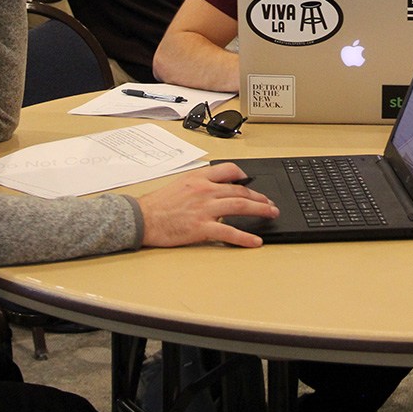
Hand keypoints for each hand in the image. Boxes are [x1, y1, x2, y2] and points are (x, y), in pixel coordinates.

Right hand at [137, 162, 278, 247]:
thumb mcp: (179, 183)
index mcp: (199, 178)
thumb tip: (214, 188)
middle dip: (259, 197)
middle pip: (240, 190)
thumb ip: (198, 183)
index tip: (251, 180)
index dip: (244, 175)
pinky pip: (229, 232)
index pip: (229, 170)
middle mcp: (205, 190)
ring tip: (271, 213)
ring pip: (240, 206)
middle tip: (270, 202)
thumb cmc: (157, 205)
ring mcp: (205, 209)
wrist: (142, 218)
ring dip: (260, 210)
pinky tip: (256, 241)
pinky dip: (245, 237)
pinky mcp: (202, 228)